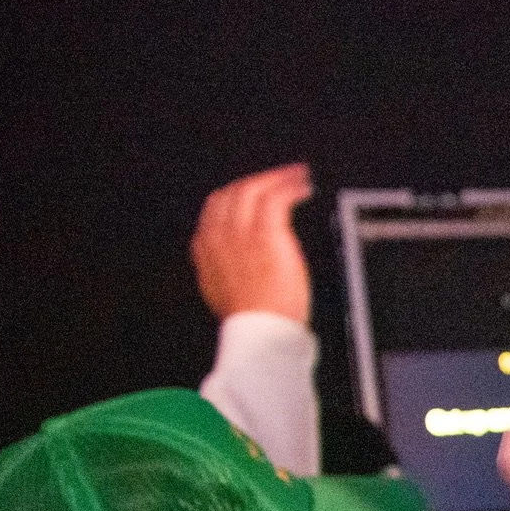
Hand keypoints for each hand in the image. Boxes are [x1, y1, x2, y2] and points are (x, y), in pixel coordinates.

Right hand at [190, 163, 312, 323]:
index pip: (217, 206)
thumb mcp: (225, 292)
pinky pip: (276, 197)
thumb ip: (225, 270)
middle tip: (281, 178)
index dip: (238, 194)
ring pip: (253, 189)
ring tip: (298, 177)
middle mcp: (218, 234)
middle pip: (233, 192)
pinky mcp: (266, 233)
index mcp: (206, 248)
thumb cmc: (253, 321)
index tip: (257, 191)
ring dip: (278, 178)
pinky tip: (303, 187)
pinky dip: (290, 186)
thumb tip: (236, 262)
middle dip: (259, 181)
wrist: (260, 333)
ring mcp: (241, 232)